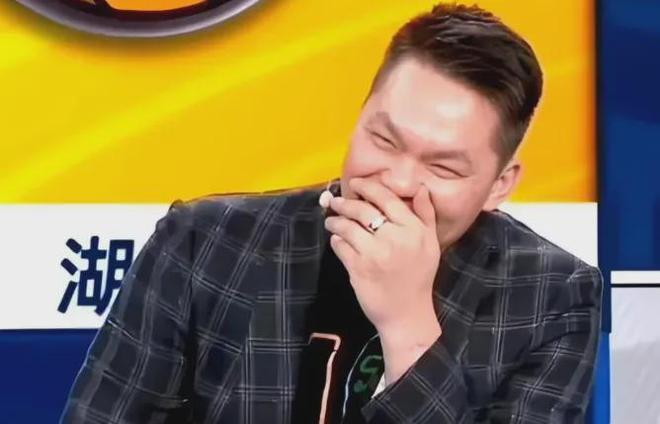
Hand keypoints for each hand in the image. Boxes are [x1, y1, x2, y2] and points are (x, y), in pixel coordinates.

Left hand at [325, 178, 441, 382]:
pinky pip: (340, 246)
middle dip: (345, 202)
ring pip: (347, 227)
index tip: (356, 183)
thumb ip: (425, 214)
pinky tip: (337, 240)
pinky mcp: (358, 268)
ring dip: (336, 221)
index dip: (368, 187)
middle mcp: (394, 238)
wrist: (407, 314)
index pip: (387, 199)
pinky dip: (336, 241)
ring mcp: (374, 253)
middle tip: (335, 201)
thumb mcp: (430, 244)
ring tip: (331, 221)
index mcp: (413, 229)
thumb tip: (420, 188)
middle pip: (363, 210)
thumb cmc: (419, 277)